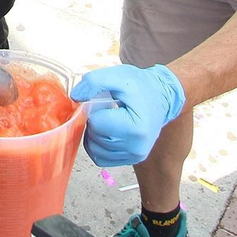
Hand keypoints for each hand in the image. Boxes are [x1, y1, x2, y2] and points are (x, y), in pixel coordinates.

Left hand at [71, 64, 185, 166]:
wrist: (161, 96)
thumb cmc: (141, 86)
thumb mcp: (118, 75)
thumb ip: (93, 82)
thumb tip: (75, 97)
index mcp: (136, 129)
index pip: (96, 123)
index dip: (94, 108)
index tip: (106, 100)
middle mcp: (136, 148)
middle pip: (94, 137)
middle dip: (95, 119)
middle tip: (109, 107)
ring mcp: (134, 157)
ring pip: (94, 149)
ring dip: (94, 132)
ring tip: (110, 117)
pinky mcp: (130, 160)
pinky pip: (100, 157)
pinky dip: (97, 144)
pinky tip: (108, 129)